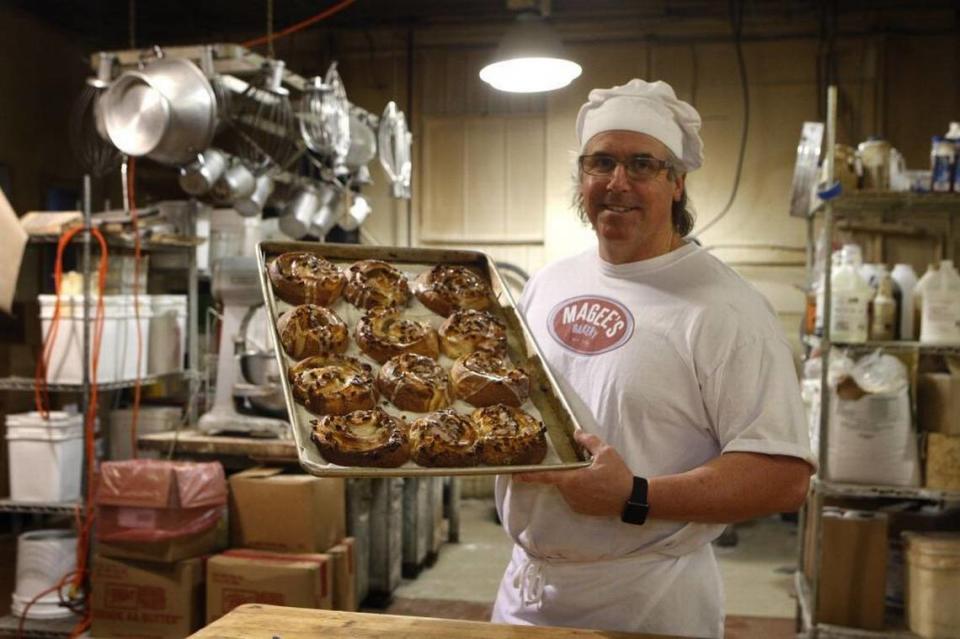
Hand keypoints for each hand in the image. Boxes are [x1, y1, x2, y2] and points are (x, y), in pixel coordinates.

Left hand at [514, 430, 633, 516]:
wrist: (631, 499)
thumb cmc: (618, 476)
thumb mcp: (606, 453)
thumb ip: (589, 441)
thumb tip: (577, 432)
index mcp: (572, 480)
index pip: (546, 476)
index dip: (529, 476)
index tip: (515, 475)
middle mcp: (570, 494)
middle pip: (561, 480)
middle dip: (570, 473)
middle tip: (590, 469)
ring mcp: (575, 504)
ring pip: (568, 489)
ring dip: (576, 482)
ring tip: (597, 479)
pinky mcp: (582, 511)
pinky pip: (575, 498)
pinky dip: (581, 491)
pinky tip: (597, 488)